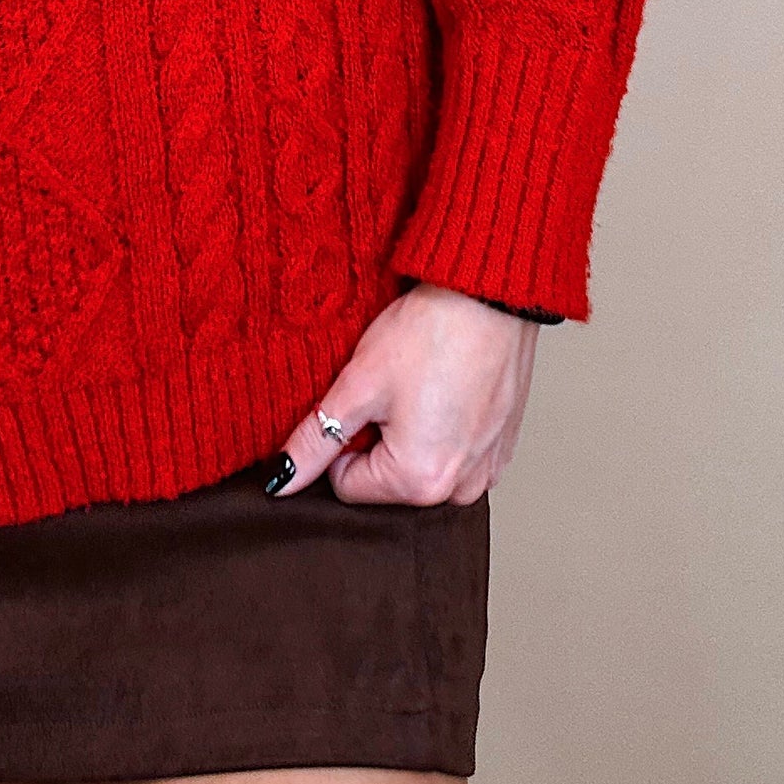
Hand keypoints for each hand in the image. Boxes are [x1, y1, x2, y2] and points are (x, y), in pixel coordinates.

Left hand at [266, 283, 540, 505]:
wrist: (491, 294)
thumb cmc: (431, 333)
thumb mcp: (358, 385)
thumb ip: (314, 441)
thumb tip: (280, 480)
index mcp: (419, 483)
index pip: (346, 484)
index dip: (340, 438)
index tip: (359, 397)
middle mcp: (459, 489)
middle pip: (386, 479)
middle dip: (379, 437)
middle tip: (393, 386)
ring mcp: (487, 469)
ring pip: (422, 464)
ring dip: (413, 432)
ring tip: (422, 383)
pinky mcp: (503, 446)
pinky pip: (458, 452)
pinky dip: (445, 425)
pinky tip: (446, 385)